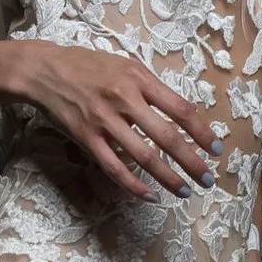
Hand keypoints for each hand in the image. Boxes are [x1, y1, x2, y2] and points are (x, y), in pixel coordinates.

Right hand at [9, 41, 222, 201]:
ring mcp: (104, 121)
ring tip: (185, 191)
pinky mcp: (86, 138)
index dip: (202, 132)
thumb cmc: (89, 67)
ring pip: (144, 156)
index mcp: (139, 79)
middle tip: (208, 179)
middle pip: (167, 137)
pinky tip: (151, 195)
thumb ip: (151, 89)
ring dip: (168, 178)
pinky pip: (114, 167)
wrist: (45, 71)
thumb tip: (181, 114)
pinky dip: (134, 185)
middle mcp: (124, 99)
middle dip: (192, 162)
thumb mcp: (125, 66)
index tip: (216, 149)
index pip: (180, 109)